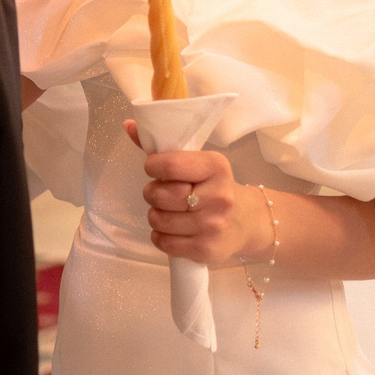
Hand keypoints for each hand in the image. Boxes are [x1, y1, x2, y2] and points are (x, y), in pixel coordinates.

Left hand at [128, 121, 258, 265]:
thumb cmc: (213, 186)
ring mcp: (213, 225)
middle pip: (160, 195)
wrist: (245, 222)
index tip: (154, 168)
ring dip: (155, 216)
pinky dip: (160, 236)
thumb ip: (162, 146)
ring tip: (168, 212)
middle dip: (153, 193)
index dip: (152, 166)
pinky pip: (164, 243)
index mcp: (216, 167)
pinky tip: (172, 230)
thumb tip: (129, 125)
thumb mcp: (197, 163)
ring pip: (159, 220)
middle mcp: (218, 196)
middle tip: (161, 193)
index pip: (169, 165)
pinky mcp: (207, 249)